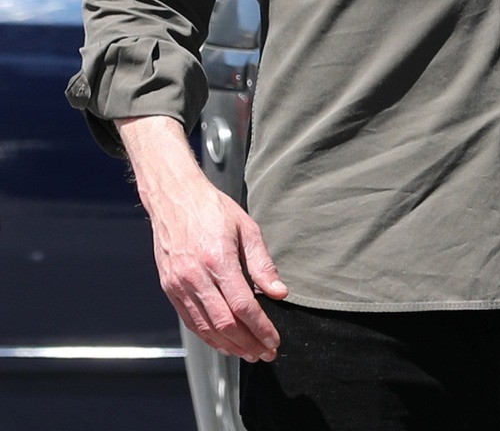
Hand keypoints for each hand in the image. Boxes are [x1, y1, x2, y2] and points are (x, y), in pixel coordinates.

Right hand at [117, 115, 288, 361]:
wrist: (174, 197)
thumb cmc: (212, 208)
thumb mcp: (246, 227)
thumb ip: (262, 263)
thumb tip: (279, 293)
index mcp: (218, 258)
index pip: (243, 306)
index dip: (261, 328)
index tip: (274, 341)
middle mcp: (195, 275)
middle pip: (225, 324)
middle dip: (248, 344)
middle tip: (265, 352)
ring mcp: (179, 284)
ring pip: (205, 329)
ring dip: (229, 347)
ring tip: (248, 353)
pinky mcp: (169, 288)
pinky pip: (190, 322)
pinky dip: (208, 337)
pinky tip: (224, 342)